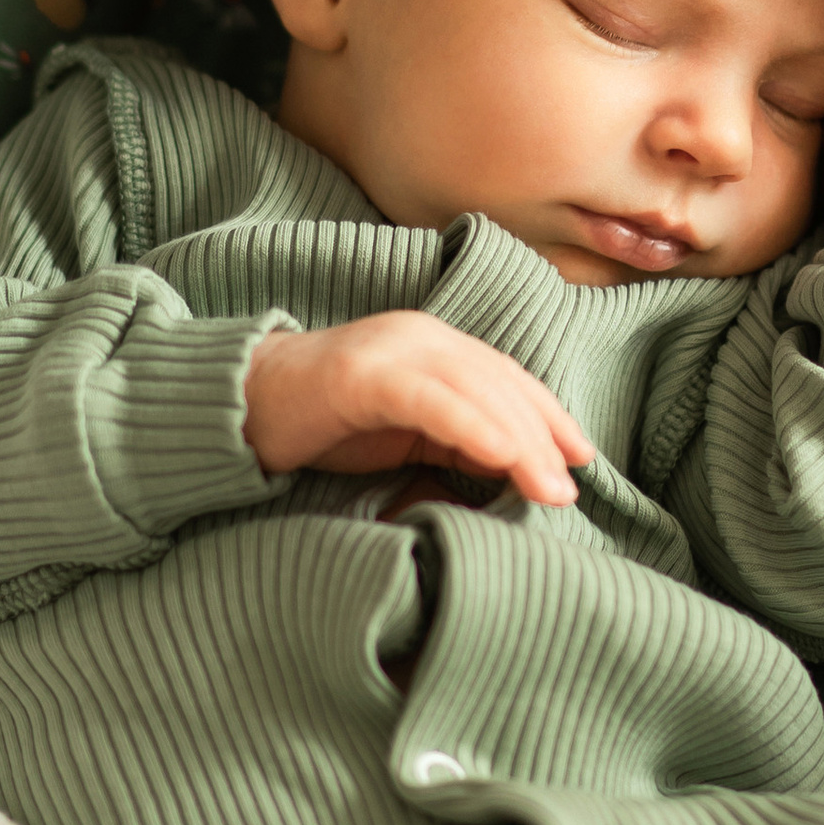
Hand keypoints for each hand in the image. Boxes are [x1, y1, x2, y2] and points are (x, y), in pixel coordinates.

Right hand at [244, 314, 592, 505]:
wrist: (240, 405)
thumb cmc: (323, 423)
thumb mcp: (404, 434)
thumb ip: (456, 440)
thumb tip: (514, 466)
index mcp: (435, 345)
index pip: (507, 378)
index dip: (549, 415)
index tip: (582, 457)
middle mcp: (421, 336)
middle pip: (500, 384)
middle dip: (543, 436)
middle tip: (571, 488)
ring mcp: (392, 350)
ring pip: (475, 390)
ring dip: (520, 440)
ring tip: (548, 487)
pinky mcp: (361, 375)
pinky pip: (429, 400)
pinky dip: (471, 427)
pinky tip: (501, 457)